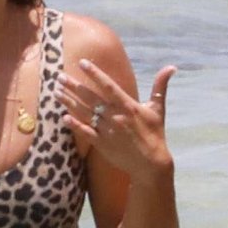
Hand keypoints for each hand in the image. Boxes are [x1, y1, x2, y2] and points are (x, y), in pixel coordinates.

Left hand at [60, 60, 175, 182]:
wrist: (151, 164)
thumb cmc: (155, 135)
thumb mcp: (158, 109)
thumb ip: (160, 87)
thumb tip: (171, 67)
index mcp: (128, 106)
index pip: (108, 85)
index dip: (95, 73)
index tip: (82, 63)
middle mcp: (115, 116)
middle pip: (91, 98)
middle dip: (74, 86)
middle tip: (59, 76)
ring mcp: (107, 131)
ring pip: (84, 113)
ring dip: (69, 102)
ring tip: (56, 92)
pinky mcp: (102, 145)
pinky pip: (85, 132)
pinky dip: (74, 125)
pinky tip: (63, 117)